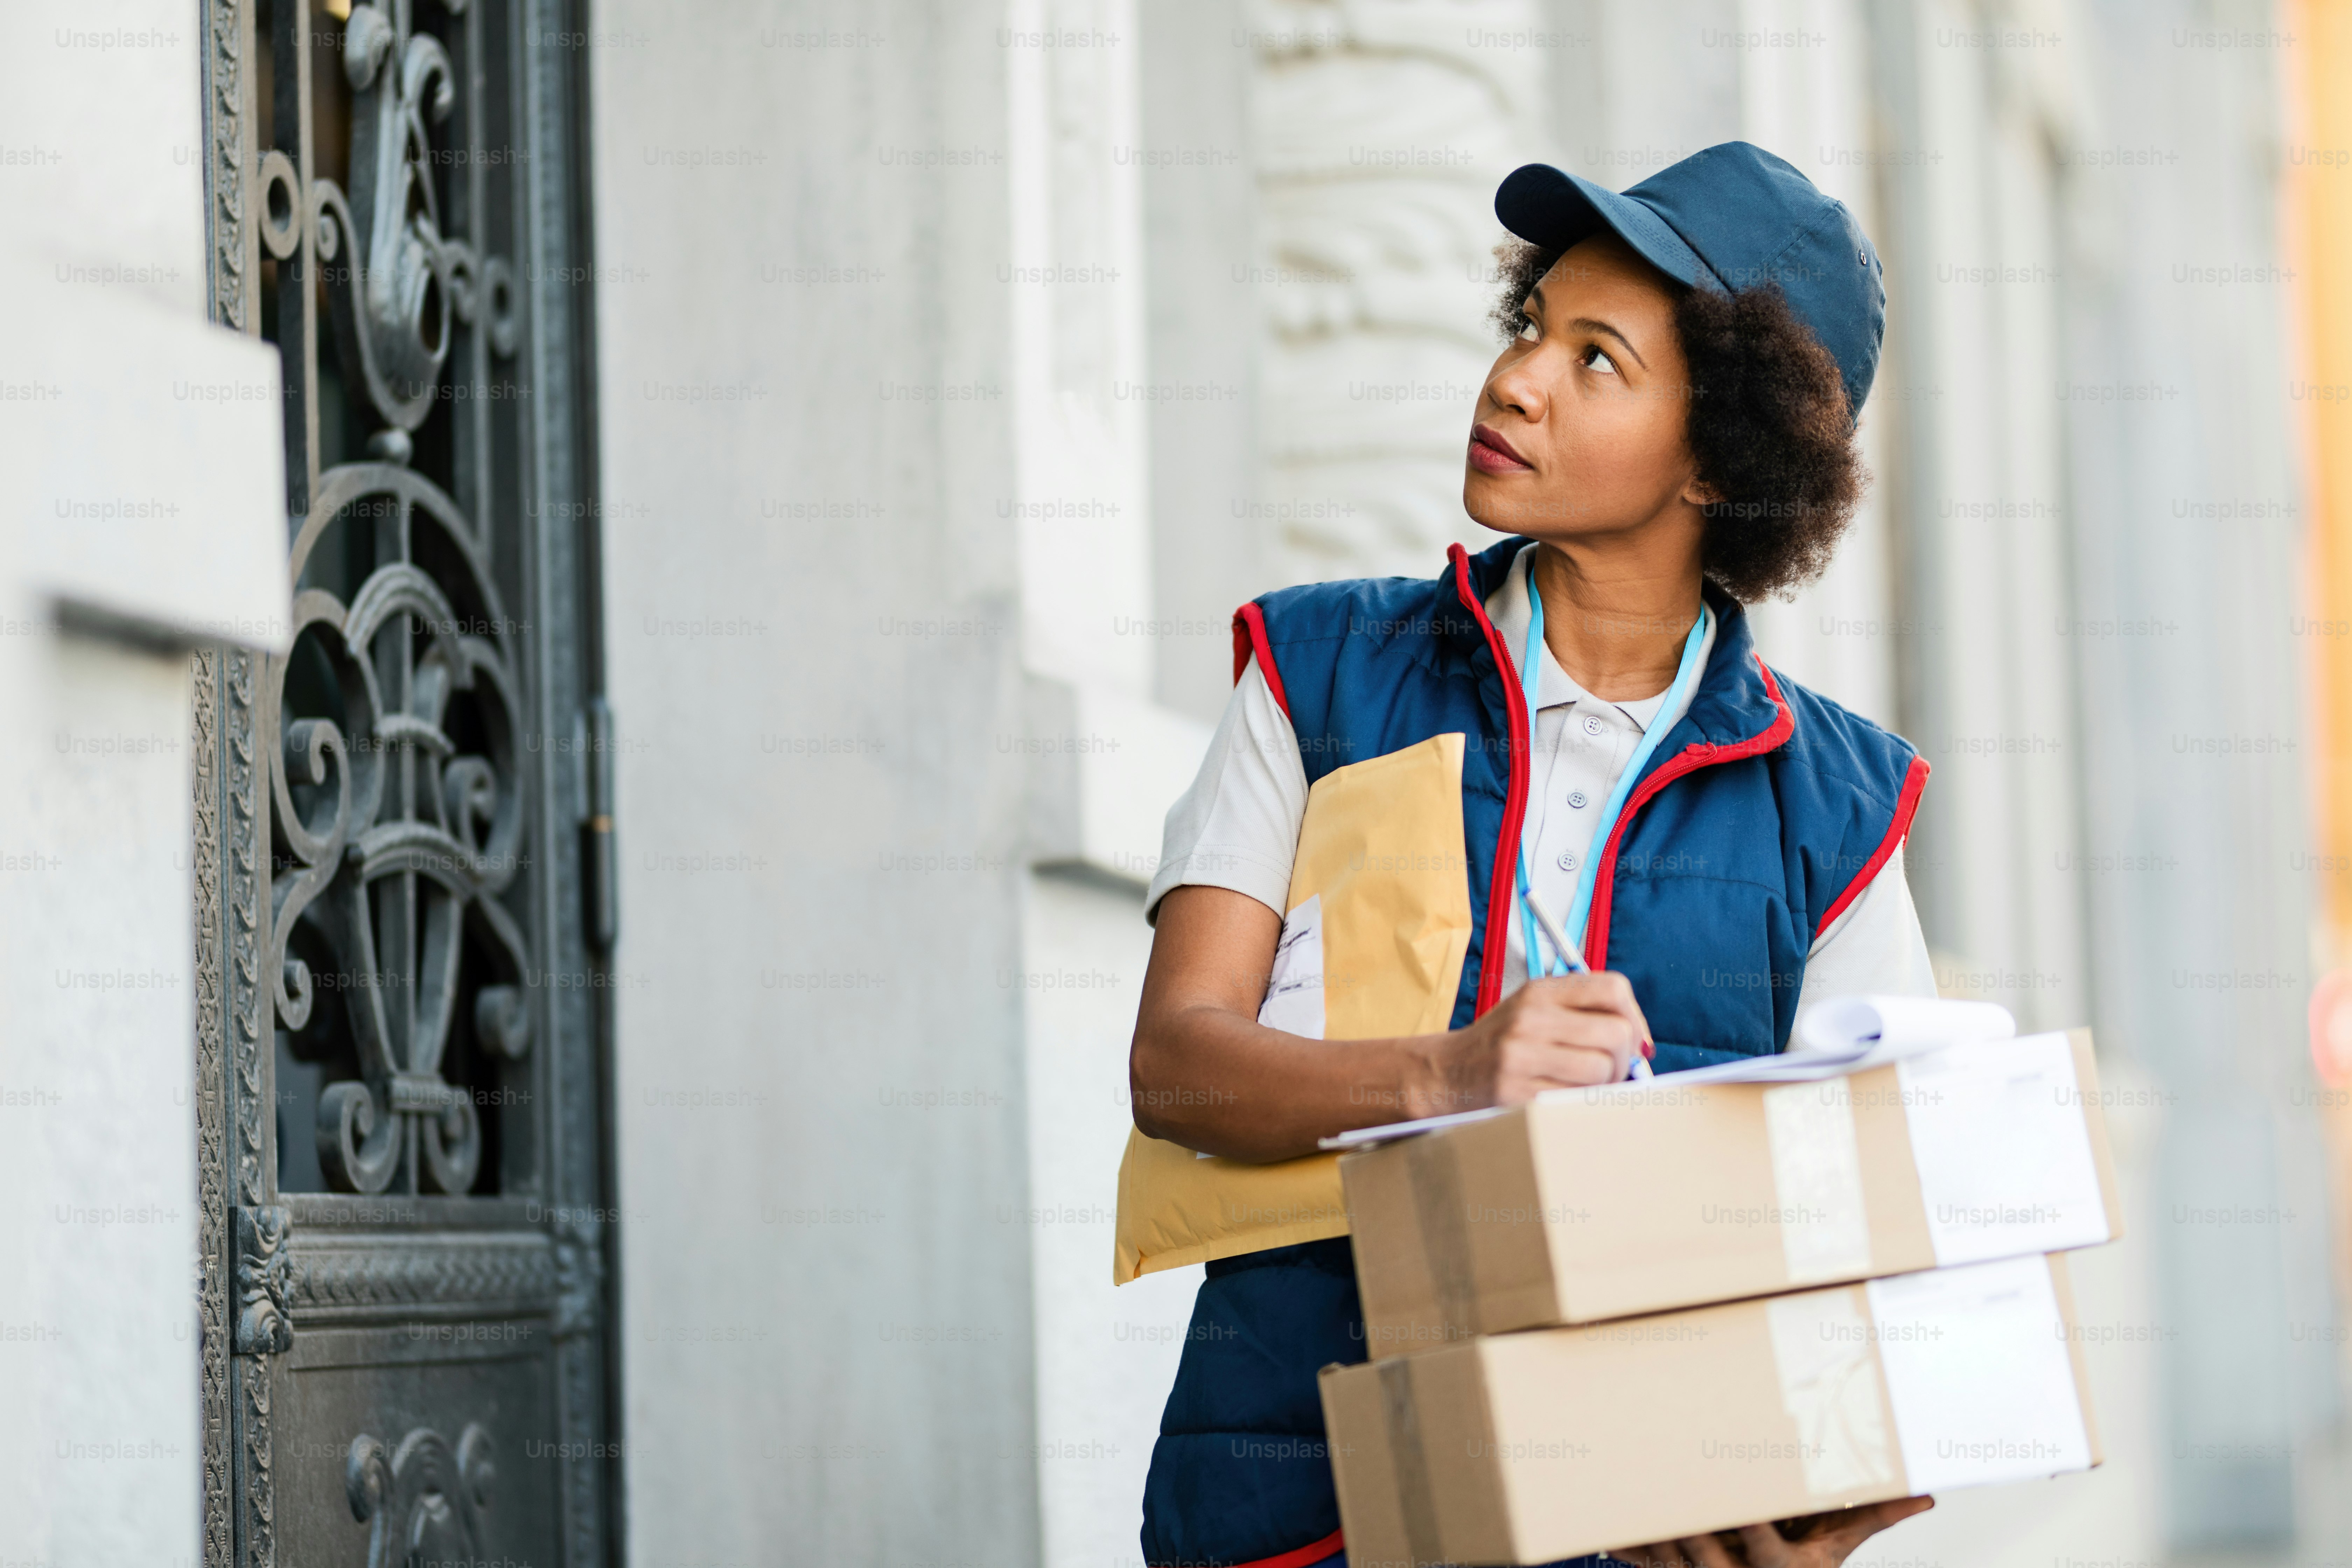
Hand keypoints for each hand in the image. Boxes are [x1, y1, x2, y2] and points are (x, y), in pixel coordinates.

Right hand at [1417, 970, 1651, 1115]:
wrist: (1447, 1072)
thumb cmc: (1504, 1043)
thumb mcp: (1535, 1010)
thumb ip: (1583, 1014)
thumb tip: (1643, 1044)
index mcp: (1539, 991)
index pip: (1613, 989)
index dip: (1635, 1018)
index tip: (1632, 1039)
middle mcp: (1530, 1018)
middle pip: (1616, 1034)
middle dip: (1625, 1059)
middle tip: (1611, 1071)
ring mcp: (1521, 1056)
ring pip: (1602, 1071)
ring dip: (1604, 1086)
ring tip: (1585, 1086)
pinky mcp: (1516, 1093)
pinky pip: (1576, 1100)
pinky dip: (1580, 1104)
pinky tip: (1563, 1098)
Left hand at [1611, 1497, 1934, 1567]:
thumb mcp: (1838, 1551)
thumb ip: (1873, 1518)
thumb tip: (1924, 1496)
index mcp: (1778, 1566)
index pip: (1759, 1539)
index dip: (1746, 1519)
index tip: (1735, 1493)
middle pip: (1704, 1545)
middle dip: (1683, 1518)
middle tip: (1660, 1476)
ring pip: (1669, 1555)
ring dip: (1645, 1528)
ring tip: (1616, 1491)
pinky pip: (1648, 1563)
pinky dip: (1626, 1548)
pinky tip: (1600, 1527)